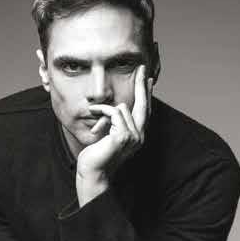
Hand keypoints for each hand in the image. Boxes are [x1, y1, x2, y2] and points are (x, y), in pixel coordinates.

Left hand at [76, 63, 153, 180]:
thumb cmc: (97, 155)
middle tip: (141, 68)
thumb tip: (118, 106)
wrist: (93, 173)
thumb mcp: (108, 135)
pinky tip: (92, 112)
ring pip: (122, 107)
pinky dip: (101, 110)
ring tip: (93, 118)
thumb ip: (115, 122)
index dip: (146, 94)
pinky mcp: (122, 136)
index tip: (147, 79)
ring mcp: (133, 137)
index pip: (145, 111)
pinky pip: (113, 111)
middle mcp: (139, 137)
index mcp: (137, 136)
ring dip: (104, 110)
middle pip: (143, 104)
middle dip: (141, 85)